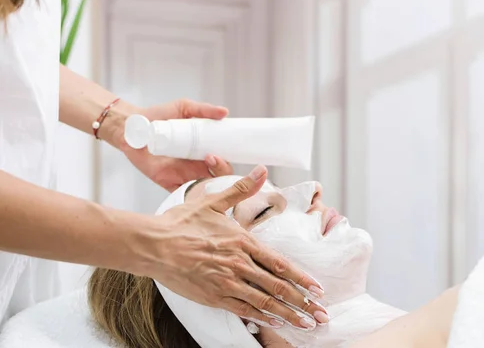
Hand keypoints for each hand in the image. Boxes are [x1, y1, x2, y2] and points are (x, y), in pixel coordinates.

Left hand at [121, 99, 233, 190]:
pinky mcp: (170, 184)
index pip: (224, 161)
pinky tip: (194, 191)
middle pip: (219, 177)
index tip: (224, 153)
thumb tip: (225, 112)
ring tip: (204, 170)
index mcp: (204, 151)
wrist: (134, 127)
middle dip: (221, 171)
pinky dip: (193, 198)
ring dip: (210, 184)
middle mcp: (198, 166)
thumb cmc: (159, 115)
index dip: (228, 162)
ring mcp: (185, 176)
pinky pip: (185, 195)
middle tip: (211, 158)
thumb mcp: (183, 108)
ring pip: (206, 188)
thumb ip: (204, 109)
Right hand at [150, 165, 327, 328]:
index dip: (301, 278)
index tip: (318, 288)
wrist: (152, 244)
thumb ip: (242, 189)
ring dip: (288, 314)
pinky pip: (242, 310)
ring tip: (305, 324)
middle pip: (277, 287)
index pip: (280, 263)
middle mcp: (239, 264)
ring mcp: (226, 282)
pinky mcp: (213, 296)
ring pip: (263, 302)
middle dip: (302, 302)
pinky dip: (260, 317)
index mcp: (242, 242)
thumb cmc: (181, 224)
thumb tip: (261, 170)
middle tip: (321, 313)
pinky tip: (274, 323)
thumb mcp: (213, 201)